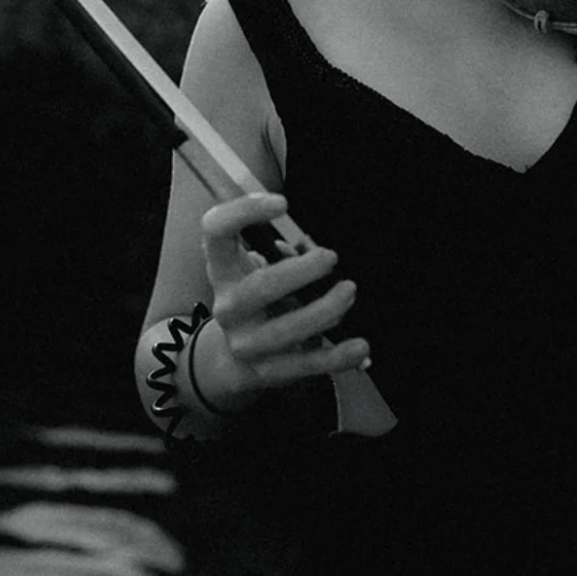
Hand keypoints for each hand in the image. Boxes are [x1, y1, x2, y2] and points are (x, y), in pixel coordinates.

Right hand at [198, 192, 369, 404]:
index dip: (244, 212)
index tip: (282, 203)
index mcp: (223, 267)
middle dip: (301, 272)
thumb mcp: (260, 266)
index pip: (216, 231)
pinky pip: (304, 365)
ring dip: (324, 310)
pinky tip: (360, 347)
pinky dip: (336, 356)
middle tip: (331, 259)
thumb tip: (312, 248)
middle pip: (260, 287)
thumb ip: (284, 252)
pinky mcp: (265, 372)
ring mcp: (244, 342)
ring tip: (348, 292)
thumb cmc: (257, 297)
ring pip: (285, 330)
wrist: (233, 358)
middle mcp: (227, 305)